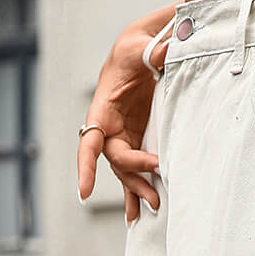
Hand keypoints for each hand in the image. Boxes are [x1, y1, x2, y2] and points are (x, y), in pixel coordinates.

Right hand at [77, 15, 169, 221]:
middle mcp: (108, 126)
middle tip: (156, 195)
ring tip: (155, 208)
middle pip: (115, 160)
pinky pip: (134, 169)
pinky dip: (136, 189)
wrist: (140, 48)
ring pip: (125, 170)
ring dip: (137, 190)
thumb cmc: (135, 46)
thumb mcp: (141, 44)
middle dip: (132, 179)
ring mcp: (123, 135)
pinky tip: (140, 210)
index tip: (85, 191)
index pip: (90, 140)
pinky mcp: (137, 139)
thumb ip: (154, 49)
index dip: (85, 166)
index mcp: (103, 108)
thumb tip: (169, 50)